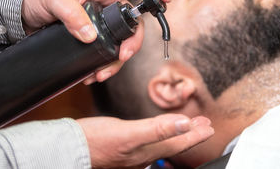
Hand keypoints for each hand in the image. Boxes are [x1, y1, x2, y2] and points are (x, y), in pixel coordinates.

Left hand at [22, 0, 169, 82]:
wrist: (23, 10)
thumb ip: (72, 15)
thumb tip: (90, 37)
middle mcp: (109, 3)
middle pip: (135, 22)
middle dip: (134, 42)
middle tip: (123, 56)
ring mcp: (103, 21)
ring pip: (123, 42)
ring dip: (118, 61)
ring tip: (101, 74)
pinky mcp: (95, 36)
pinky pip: (107, 52)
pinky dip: (104, 66)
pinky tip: (93, 74)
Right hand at [77, 114, 213, 168]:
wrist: (70, 148)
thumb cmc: (95, 141)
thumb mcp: (129, 134)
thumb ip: (157, 129)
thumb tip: (183, 124)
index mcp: (147, 150)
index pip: (178, 141)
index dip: (195, 133)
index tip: (209, 126)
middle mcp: (143, 154)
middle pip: (173, 143)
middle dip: (190, 133)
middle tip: (204, 125)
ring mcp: (133, 154)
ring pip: (163, 143)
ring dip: (178, 133)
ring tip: (189, 126)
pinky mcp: (123, 149)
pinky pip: (150, 142)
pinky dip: (161, 134)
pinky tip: (157, 132)